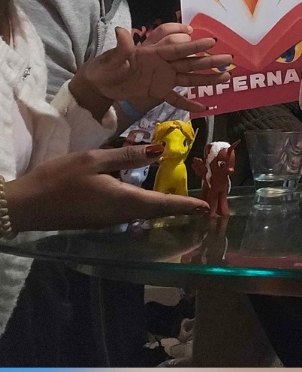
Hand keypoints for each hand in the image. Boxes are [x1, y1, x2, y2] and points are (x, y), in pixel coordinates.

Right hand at [4, 145, 208, 233]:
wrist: (26, 205)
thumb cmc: (59, 179)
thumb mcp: (94, 160)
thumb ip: (126, 156)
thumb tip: (159, 151)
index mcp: (123, 201)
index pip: (162, 204)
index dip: (185, 205)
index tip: (205, 207)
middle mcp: (120, 215)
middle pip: (156, 211)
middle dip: (178, 208)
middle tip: (200, 204)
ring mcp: (108, 220)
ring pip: (143, 213)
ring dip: (163, 207)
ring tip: (182, 199)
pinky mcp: (98, 219)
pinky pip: (129, 212)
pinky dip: (146, 205)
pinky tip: (149, 197)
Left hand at [73, 26, 231, 117]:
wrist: (99, 84)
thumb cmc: (105, 67)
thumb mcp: (111, 59)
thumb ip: (121, 48)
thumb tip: (122, 31)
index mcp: (154, 52)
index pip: (177, 48)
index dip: (194, 45)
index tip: (212, 41)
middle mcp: (163, 64)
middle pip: (190, 61)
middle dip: (209, 60)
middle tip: (228, 59)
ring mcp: (163, 77)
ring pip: (189, 77)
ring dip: (207, 78)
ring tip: (225, 77)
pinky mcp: (159, 91)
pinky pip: (176, 98)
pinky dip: (189, 103)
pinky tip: (204, 108)